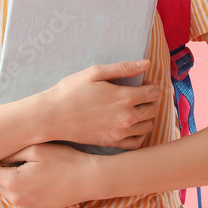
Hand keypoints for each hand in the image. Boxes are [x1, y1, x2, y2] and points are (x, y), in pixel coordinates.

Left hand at [0, 143, 99, 207]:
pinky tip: (29, 174)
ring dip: (6, 177)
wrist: (88, 180)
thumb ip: (11, 153)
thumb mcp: (36, 149)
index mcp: (13, 182)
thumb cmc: (64, 160)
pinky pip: (17, 198)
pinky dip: (17, 187)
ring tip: (16, 161)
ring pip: (5, 190)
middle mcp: (15, 199)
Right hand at [37, 60, 162, 149]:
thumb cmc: (71, 90)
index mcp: (124, 97)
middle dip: (151, 100)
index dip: (152, 86)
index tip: (143, 83)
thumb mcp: (95, 72)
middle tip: (139, 95)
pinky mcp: (112, 143)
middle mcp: (126, 117)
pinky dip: (139, 134)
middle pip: (154, 109)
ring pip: (148, 126)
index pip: (155, 93)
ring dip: (147, 117)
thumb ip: (123, 68)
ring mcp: (120, 133)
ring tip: (135, 109)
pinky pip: (137, 143)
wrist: (52, 116)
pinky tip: (130, 126)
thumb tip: (146, 64)